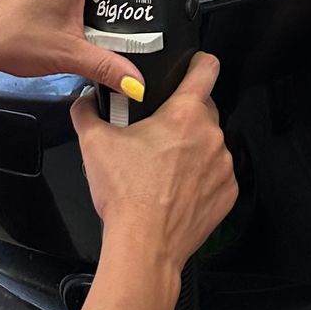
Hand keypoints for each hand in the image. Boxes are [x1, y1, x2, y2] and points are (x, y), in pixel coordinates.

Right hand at [71, 54, 236, 267]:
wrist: (144, 247)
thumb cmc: (124, 192)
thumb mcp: (94, 144)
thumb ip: (86, 112)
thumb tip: (82, 98)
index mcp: (185, 113)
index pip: (206, 68)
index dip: (198, 62)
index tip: (189, 67)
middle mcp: (212, 135)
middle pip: (205, 109)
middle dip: (185, 116)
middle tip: (160, 133)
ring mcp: (224, 167)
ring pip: (211, 144)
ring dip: (195, 149)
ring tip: (167, 169)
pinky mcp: (228, 195)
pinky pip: (218, 176)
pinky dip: (203, 179)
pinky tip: (180, 192)